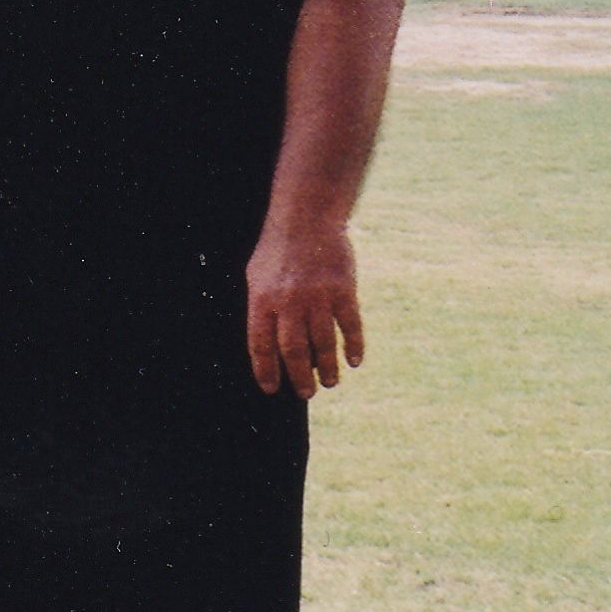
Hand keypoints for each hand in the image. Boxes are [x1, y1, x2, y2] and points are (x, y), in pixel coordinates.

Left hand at [246, 219, 364, 396]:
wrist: (306, 218)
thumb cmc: (277, 251)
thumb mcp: (256, 276)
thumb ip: (261, 309)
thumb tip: (268, 347)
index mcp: (262, 300)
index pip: (261, 345)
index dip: (265, 370)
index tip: (271, 389)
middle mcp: (288, 302)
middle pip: (293, 350)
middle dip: (299, 377)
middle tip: (306, 393)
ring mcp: (317, 296)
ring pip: (323, 342)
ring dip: (327, 367)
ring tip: (330, 383)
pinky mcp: (342, 289)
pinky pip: (350, 325)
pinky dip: (353, 346)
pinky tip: (354, 361)